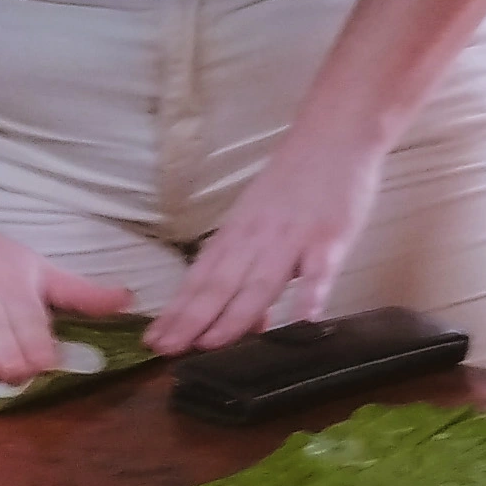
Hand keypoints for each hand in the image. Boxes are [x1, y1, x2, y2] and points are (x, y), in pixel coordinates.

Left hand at [155, 136, 384, 354]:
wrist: (334, 134)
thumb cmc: (295, 182)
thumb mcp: (262, 221)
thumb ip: (249, 266)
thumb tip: (247, 320)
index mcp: (237, 234)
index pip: (200, 279)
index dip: (177, 311)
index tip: (152, 341)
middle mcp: (256, 239)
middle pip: (220, 284)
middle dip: (192, 320)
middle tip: (167, 351)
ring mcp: (293, 239)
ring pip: (260, 283)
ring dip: (236, 315)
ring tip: (212, 345)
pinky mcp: (331, 238)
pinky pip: (319, 272)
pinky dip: (309, 297)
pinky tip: (301, 324)